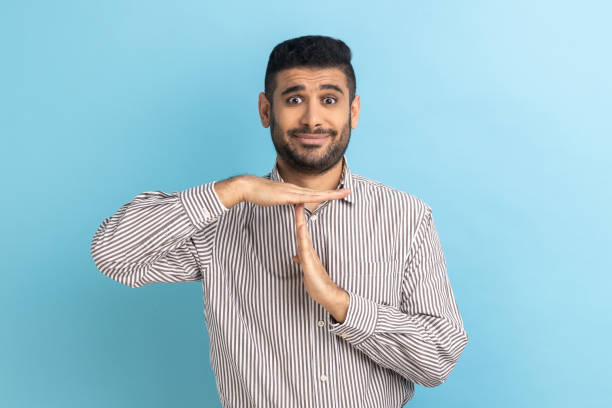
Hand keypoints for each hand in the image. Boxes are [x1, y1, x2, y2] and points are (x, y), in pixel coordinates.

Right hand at [215, 174, 349, 208]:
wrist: (248, 187)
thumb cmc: (259, 193)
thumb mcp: (276, 198)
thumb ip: (285, 200)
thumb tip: (292, 202)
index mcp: (294, 191)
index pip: (314, 193)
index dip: (327, 193)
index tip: (339, 192)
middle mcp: (295, 189)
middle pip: (319, 192)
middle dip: (335, 192)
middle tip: (349, 191)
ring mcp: (291, 191)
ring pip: (315, 194)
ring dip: (330, 194)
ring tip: (343, 193)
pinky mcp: (286, 196)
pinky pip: (304, 198)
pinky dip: (315, 198)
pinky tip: (323, 198)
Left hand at [292, 203, 349, 322]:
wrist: (329, 295)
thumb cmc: (317, 283)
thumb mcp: (306, 270)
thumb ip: (302, 261)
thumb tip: (296, 256)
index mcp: (307, 252)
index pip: (301, 232)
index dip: (298, 219)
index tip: (296, 206)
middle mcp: (309, 252)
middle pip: (302, 230)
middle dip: (300, 215)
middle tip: (298, 199)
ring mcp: (310, 257)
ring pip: (303, 236)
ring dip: (301, 222)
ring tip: (299, 208)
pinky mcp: (310, 265)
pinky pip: (305, 250)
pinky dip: (302, 239)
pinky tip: (301, 230)